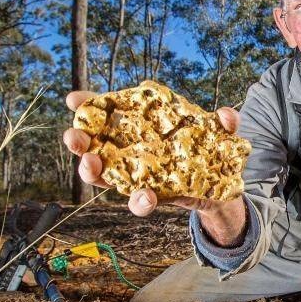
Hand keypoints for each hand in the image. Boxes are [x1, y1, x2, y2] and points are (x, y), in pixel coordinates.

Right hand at [62, 90, 241, 216]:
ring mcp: (136, 175)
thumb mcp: (218, 133)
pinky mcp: (151, 197)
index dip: (87, 105)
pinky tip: (147, 196)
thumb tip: (227, 116)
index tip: (73, 99)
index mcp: (139, 126)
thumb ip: (223, 123)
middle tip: (73, 136)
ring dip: (92, 171)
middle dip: (77, 140)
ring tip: (91, 165)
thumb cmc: (209, 149)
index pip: (107, 113)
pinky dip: (141, 201)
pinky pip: (138, 202)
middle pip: (93, 144)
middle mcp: (129, 151)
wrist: (221, 187)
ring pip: (104, 176)